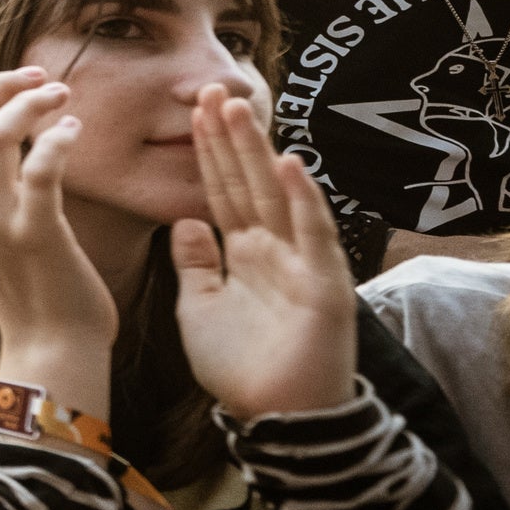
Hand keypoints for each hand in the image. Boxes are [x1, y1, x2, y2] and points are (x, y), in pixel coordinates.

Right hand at [0, 68, 116, 386]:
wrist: (49, 341)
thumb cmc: (29, 279)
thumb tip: (1, 120)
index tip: (16, 83)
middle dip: (4, 84)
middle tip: (45, 80)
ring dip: (33, 103)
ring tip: (64, 98)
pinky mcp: (34, 233)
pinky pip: (41, 166)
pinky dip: (59, 137)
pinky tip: (75, 130)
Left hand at [171, 88, 357, 418]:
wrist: (277, 419)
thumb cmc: (242, 368)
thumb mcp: (200, 307)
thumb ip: (195, 264)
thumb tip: (185, 220)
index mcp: (244, 253)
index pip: (222, 192)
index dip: (208, 154)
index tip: (192, 112)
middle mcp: (274, 250)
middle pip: (248, 183)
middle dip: (230, 138)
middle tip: (212, 89)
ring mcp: (301, 263)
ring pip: (277, 198)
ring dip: (260, 153)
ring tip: (242, 110)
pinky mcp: (324, 284)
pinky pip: (313, 235)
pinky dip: (303, 200)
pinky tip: (289, 165)